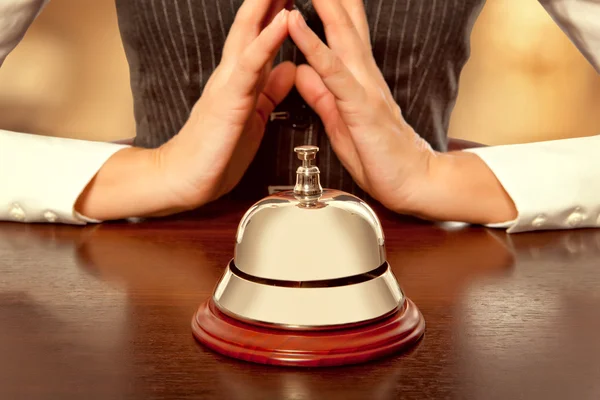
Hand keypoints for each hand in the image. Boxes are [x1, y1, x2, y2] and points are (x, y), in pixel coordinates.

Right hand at [76, 0, 295, 220]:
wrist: (186, 178)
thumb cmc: (218, 150)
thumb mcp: (254, 115)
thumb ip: (269, 90)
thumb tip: (287, 68)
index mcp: (242, 78)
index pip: (260, 33)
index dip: (276, 7)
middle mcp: (233, 72)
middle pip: (253, 23)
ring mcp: (229, 82)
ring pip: (250, 32)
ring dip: (267, 3)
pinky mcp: (229, 98)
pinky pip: (251, 63)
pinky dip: (267, 39)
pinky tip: (282, 18)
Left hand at [288, 0, 431, 212]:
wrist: (413, 183)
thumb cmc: (380, 156)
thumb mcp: (340, 121)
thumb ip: (322, 94)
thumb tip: (303, 70)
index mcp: (358, 78)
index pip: (343, 31)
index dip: (329, 3)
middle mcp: (363, 75)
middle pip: (345, 21)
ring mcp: (364, 88)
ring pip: (340, 34)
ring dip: (322, 3)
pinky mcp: (360, 106)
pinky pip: (333, 71)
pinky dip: (313, 45)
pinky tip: (295, 24)